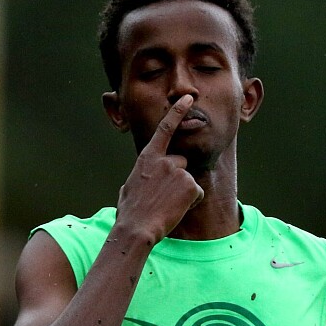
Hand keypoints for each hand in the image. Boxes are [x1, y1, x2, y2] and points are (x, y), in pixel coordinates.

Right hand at [116, 95, 204, 241]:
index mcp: (148, 157)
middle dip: (178, 177)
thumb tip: (133, 184)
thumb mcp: (128, 189)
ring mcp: (178, 171)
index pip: (165, 129)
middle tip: (164, 196)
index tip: (187, 98)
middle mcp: (164, 160)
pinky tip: (176, 210)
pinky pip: (197, 194)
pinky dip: (190, 203)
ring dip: (183, 193)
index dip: (177, 112)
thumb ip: (138, 179)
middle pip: (182, 162)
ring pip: (189, 180)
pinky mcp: (190, 185)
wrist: (137, 228)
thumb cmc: (130, 212)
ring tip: (168, 205)